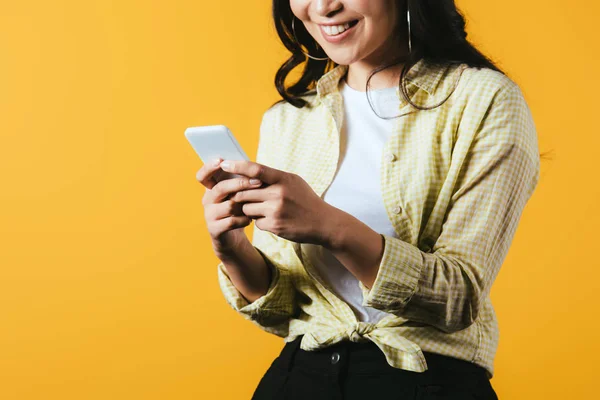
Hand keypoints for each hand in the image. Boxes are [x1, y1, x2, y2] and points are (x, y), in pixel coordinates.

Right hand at [196, 158, 264, 254]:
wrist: (232, 236)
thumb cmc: (238, 209)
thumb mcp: (237, 194)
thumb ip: (239, 181)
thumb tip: (251, 165)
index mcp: (211, 189)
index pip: (203, 176)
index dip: (209, 167)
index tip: (220, 160)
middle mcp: (207, 201)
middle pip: (220, 188)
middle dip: (240, 184)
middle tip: (258, 182)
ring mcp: (209, 215)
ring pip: (229, 205)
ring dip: (245, 205)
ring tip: (255, 206)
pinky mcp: (215, 229)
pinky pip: (232, 221)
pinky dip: (244, 219)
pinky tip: (250, 219)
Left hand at [220, 159, 335, 245]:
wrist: (323, 222)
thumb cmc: (305, 200)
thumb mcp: (293, 182)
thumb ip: (273, 177)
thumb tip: (248, 172)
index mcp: (283, 179)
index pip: (255, 169)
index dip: (237, 166)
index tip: (224, 163)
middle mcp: (279, 193)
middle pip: (244, 191)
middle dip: (240, 195)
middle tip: (242, 196)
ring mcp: (276, 210)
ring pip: (246, 208)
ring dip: (249, 209)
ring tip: (262, 209)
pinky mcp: (274, 225)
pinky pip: (255, 222)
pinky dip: (260, 221)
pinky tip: (272, 220)